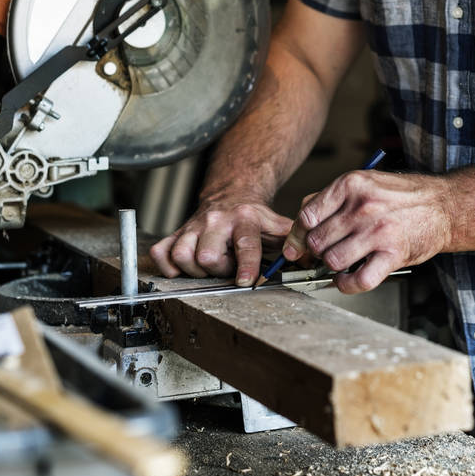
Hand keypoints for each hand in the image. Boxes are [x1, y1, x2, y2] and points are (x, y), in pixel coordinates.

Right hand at [149, 196, 292, 285]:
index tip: (246, 281)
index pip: (245, 243)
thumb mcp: (277, 225)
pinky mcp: (176, 232)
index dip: (245, 264)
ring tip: (210, 265)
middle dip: (218, 269)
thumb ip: (295, 242)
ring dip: (194, 270)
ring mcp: (193, 226)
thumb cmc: (254, 217)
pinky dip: (168, 266)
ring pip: (181, 255)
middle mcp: (216, 221)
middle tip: (228, 266)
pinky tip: (184, 267)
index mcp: (245, 219)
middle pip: (206, 255)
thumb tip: (313, 259)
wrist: (232, 194)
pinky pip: (161, 253)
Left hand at [281, 170, 452, 292]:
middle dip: (315, 253)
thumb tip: (299, 226)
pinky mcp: (393, 254)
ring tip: (339, 264)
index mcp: (350, 184)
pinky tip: (348, 279)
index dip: (297, 235)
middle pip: (316, 241)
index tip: (298, 245)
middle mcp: (362, 206)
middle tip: (324, 254)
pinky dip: (347, 285)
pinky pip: (358, 280)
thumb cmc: (401, 197)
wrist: (444, 205)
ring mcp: (378, 231)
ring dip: (331, 268)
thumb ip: (331, 199)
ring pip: (332, 261)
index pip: (306, 216)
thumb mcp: (364, 183)